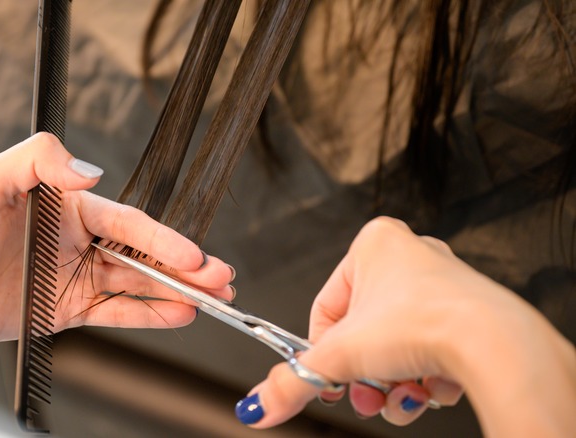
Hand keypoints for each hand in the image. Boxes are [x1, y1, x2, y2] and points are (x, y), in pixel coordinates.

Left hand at [0, 133, 233, 363]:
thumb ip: (39, 160)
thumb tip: (92, 171)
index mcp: (68, 206)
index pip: (128, 222)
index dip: (164, 239)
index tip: (193, 254)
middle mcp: (78, 240)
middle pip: (143, 253)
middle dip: (186, 266)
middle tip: (221, 277)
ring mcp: (77, 275)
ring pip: (138, 283)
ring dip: (177, 291)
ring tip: (212, 299)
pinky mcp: (70, 308)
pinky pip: (118, 311)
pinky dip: (149, 314)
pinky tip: (177, 314)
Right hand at [236, 217, 575, 435]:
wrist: (491, 343)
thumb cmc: (423, 322)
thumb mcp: (339, 356)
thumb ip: (292, 382)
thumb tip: (260, 403)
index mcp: (373, 244)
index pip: (326, 308)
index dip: (323, 352)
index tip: (327, 378)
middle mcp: (410, 257)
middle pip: (364, 332)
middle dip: (364, 374)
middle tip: (365, 394)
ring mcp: (441, 285)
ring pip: (397, 346)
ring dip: (392, 381)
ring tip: (400, 397)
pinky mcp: (466, 312)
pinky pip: (430, 350)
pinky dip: (424, 377)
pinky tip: (428, 389)